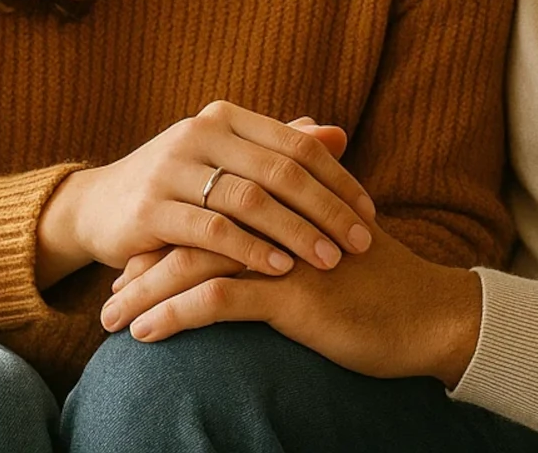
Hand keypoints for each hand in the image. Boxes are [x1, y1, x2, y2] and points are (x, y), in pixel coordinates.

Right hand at [35, 103, 374, 288]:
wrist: (98, 209)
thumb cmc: (178, 187)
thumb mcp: (227, 162)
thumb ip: (278, 149)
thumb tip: (338, 134)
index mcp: (226, 118)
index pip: (298, 145)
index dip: (339, 179)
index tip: (371, 214)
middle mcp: (199, 133)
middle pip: (281, 171)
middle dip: (327, 209)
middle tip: (360, 243)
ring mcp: (172, 168)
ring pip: (250, 199)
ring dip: (296, 232)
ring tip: (329, 260)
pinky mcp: (151, 207)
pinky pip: (212, 229)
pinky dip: (251, 249)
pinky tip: (279, 270)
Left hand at [98, 220, 483, 387]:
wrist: (429, 314)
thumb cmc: (381, 286)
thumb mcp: (330, 246)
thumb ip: (293, 227)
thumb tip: (251, 238)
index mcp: (288, 201)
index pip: (211, 205)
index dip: (168, 235)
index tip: (134, 264)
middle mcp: (282, 217)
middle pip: (192, 229)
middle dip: (144, 264)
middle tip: (108, 294)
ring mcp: (285, 252)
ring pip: (195, 262)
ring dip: (146, 292)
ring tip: (111, 321)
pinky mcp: (292, 294)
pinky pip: (218, 300)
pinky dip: (175, 315)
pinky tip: (145, 335)